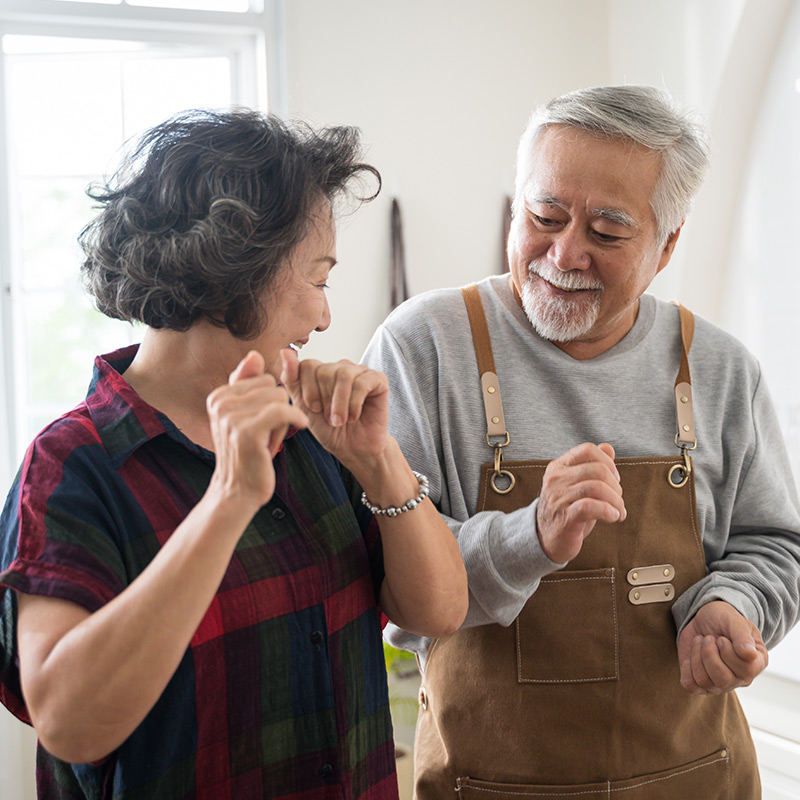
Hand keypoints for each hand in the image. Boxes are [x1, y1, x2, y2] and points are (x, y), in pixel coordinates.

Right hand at [206, 351, 307, 508]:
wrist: (237, 492)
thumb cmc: (247, 454)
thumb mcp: (245, 416)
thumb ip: (247, 385)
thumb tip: (254, 354)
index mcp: (218, 396)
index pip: (263, 378)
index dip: (270, 400)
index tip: (262, 422)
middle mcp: (220, 403)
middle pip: (273, 386)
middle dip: (279, 408)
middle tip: (269, 433)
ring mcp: (231, 418)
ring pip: (280, 398)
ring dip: (284, 420)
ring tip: (271, 439)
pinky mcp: (247, 432)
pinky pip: (283, 411)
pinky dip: (296, 418)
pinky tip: (301, 427)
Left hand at [279, 349, 390, 465]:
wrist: (354, 449)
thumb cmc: (329, 430)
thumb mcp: (303, 407)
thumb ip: (292, 379)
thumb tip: (285, 351)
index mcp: (321, 371)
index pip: (308, 365)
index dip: (308, 389)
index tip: (314, 409)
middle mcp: (340, 367)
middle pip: (325, 370)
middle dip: (325, 399)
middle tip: (330, 418)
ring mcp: (360, 371)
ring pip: (344, 375)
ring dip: (339, 404)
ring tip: (340, 421)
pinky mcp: (378, 380)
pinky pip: (362, 383)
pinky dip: (354, 404)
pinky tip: (354, 416)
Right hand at [536, 442, 625, 562]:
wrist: (546, 539)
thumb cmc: (566, 510)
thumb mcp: (578, 485)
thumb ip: (592, 465)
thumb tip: (608, 448)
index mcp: (558, 467)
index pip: (587, 450)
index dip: (608, 462)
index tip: (615, 479)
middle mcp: (556, 479)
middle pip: (597, 470)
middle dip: (616, 486)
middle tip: (618, 501)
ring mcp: (558, 498)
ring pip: (597, 487)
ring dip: (616, 501)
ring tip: (619, 511)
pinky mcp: (565, 517)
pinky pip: (591, 506)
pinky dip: (608, 511)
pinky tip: (614, 517)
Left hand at [677, 601, 767, 693]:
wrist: (704, 619)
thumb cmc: (724, 620)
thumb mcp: (734, 621)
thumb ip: (743, 637)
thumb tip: (749, 655)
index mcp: (755, 664)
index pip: (745, 670)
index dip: (728, 652)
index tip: (722, 638)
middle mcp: (739, 679)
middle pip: (722, 679)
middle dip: (709, 653)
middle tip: (709, 638)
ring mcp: (719, 684)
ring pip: (704, 681)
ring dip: (697, 656)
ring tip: (701, 643)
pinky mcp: (699, 683)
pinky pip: (690, 684)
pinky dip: (686, 666)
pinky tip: (693, 653)